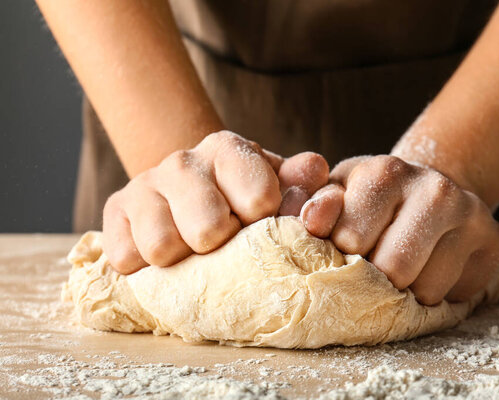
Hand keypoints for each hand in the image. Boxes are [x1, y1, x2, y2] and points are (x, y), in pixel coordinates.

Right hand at [103, 131, 328, 273]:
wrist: (189, 194)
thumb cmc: (242, 197)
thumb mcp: (279, 186)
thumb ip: (302, 181)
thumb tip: (315, 169)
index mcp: (228, 148)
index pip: (258, 202)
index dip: (263, 226)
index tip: (257, 224)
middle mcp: (182, 160)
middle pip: (208, 230)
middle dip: (221, 246)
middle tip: (223, 241)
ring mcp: (143, 184)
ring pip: (162, 247)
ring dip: (183, 259)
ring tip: (193, 248)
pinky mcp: (114, 211)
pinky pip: (127, 258)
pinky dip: (147, 269)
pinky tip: (165, 253)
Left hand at [300, 155, 498, 304]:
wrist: (429, 190)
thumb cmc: (372, 199)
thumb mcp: (339, 194)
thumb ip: (318, 205)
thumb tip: (313, 220)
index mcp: (385, 172)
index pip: (352, 241)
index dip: (345, 252)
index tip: (349, 243)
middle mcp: (435, 188)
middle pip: (394, 271)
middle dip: (378, 277)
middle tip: (378, 260)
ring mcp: (471, 212)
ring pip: (427, 291)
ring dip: (408, 290)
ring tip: (406, 262)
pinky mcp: (495, 240)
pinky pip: (457, 296)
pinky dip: (438, 292)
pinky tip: (433, 265)